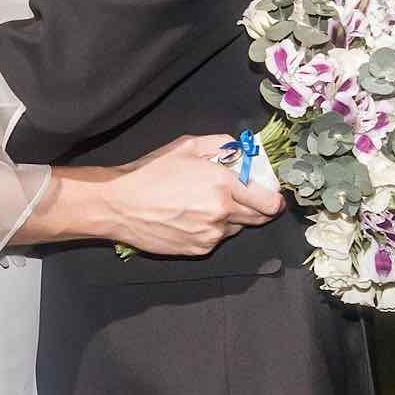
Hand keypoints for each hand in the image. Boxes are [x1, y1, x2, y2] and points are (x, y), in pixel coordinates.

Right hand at [104, 134, 284, 256]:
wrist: (119, 204)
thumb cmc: (150, 172)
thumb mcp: (187, 146)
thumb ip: (222, 145)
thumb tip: (242, 152)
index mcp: (223, 184)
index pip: (269, 202)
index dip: (274, 199)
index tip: (272, 196)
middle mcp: (222, 213)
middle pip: (258, 218)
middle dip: (257, 208)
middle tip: (244, 197)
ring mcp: (211, 235)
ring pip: (236, 229)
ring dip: (231, 218)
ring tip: (205, 204)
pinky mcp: (198, 250)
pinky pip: (216, 239)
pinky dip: (212, 229)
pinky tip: (191, 217)